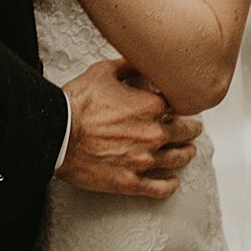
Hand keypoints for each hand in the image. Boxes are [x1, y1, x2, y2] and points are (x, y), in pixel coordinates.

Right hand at [58, 58, 201, 201]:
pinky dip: (170, 185)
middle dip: (190, 129)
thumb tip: (138, 62)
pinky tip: (173, 182)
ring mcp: (144, 160)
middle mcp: (153, 133)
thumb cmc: (77, 104)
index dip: (179, 104)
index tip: (178, 106)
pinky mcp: (131, 181)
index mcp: (151, 105)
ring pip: (177, 159)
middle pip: (184, 132)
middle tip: (192, 129)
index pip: (179, 105)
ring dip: (185, 154)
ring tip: (188, 152)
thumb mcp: (103, 72)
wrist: (58, 133)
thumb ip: (127, 66)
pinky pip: (159, 188)